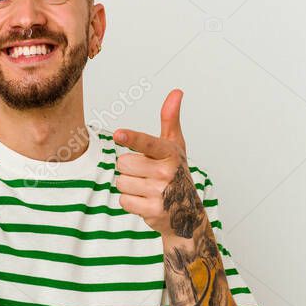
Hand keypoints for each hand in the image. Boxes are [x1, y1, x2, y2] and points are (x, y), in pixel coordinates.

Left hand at [114, 89, 200, 239]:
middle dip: (129, 168)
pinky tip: (145, 201)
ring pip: (121, 181)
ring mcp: (161, 193)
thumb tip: (176, 92)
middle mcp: (167, 172)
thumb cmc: (176, 172)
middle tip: (145, 173)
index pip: (147, 143)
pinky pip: (123, 200)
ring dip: (129, 186)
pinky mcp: (153, 211)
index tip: (119, 134)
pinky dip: (130, 201)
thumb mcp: (175, 145)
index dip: (132, 138)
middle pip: (123, 163)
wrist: (187, 212)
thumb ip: (170, 119)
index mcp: (170, 153)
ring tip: (146, 188)